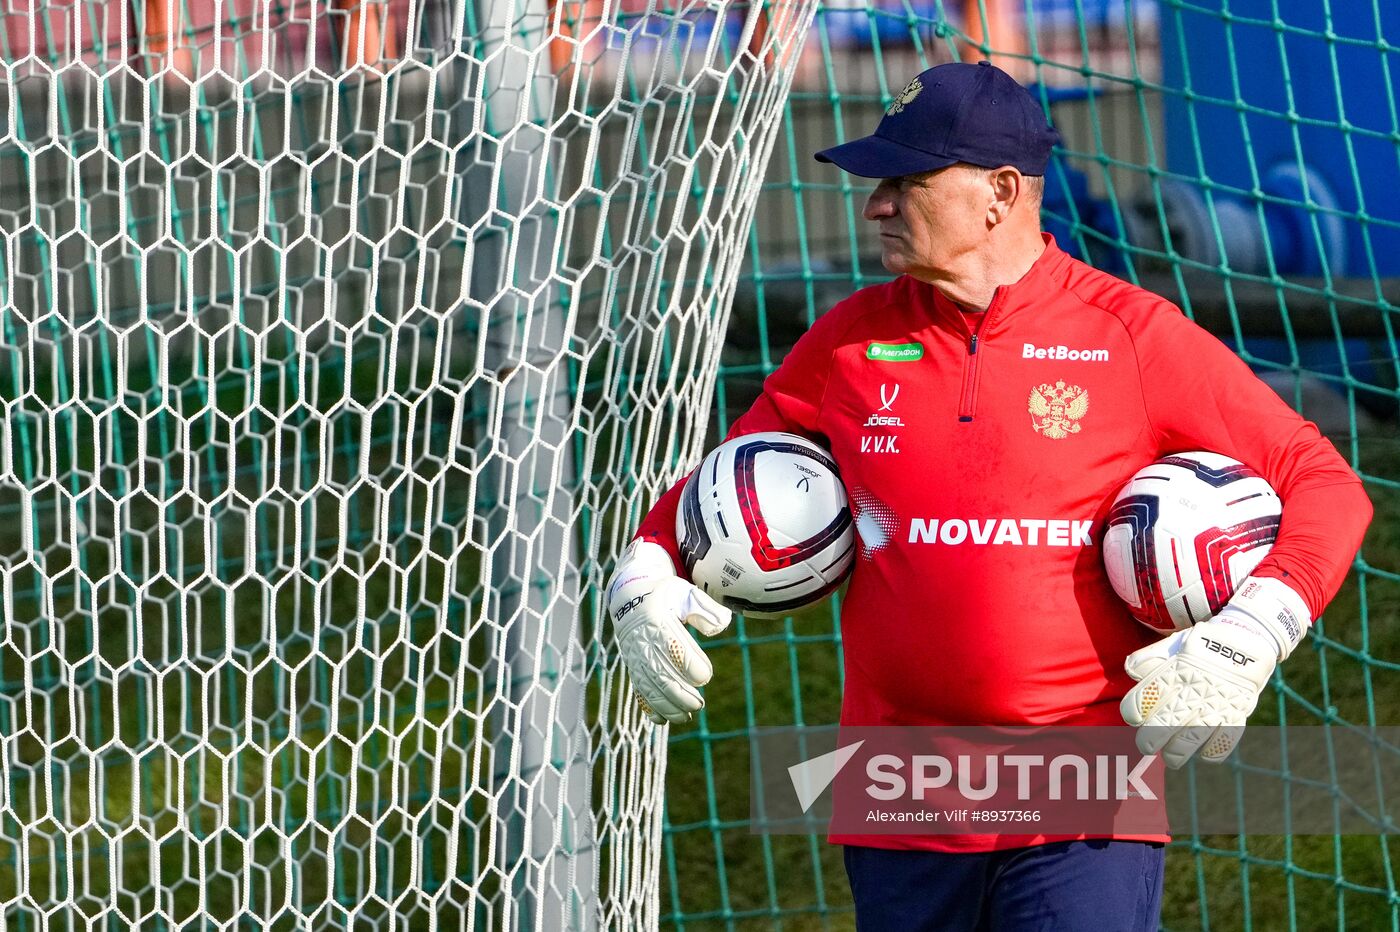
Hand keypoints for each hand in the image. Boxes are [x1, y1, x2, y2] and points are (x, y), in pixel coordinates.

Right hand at [608, 540, 731, 724]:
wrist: (629, 598)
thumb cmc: (666, 596)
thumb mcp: (685, 593)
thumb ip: (705, 608)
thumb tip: (721, 625)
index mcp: (655, 618)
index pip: (673, 647)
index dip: (690, 665)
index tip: (704, 676)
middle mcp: (642, 640)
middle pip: (660, 674)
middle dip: (680, 693)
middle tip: (699, 704)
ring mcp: (635, 656)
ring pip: (648, 686)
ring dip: (667, 705)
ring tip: (686, 715)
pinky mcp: (632, 667)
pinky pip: (638, 689)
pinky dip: (648, 707)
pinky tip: (662, 720)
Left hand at [1120, 577, 1308, 767]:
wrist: (1247, 639)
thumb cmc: (1202, 645)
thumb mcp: (1173, 644)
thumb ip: (1149, 658)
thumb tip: (1130, 670)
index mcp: (1173, 672)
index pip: (1144, 698)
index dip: (1134, 711)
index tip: (1134, 716)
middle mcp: (1192, 690)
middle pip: (1164, 724)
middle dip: (1150, 740)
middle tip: (1146, 746)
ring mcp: (1215, 704)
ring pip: (1191, 738)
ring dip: (1178, 753)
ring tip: (1171, 759)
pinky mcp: (1236, 712)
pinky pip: (1224, 739)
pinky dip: (1213, 751)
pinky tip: (1204, 754)